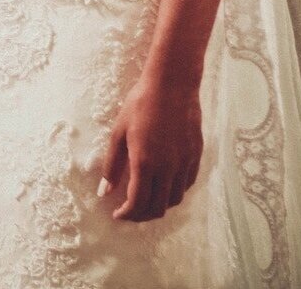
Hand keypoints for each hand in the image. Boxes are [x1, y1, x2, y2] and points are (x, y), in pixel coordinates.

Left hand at [99, 79, 202, 222]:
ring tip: (145, 201)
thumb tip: (104, 190)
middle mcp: (168, 168)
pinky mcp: (196, 156)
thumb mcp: (118, 132)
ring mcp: (185, 163)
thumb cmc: (140, 104)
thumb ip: (112, 164)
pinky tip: (164, 185)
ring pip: (174, 199)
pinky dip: (174, 192)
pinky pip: (187, 185)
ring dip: (159, 206)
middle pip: (157, 207)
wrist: (172, 85)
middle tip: (129, 212)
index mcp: (145, 163)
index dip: (127, 214)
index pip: (138, 203)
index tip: (117, 214)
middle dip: (141, 215)